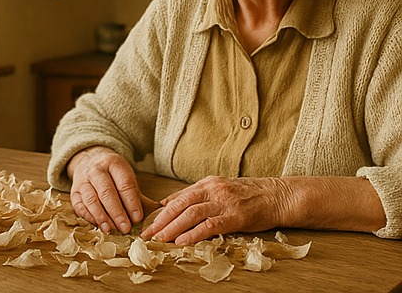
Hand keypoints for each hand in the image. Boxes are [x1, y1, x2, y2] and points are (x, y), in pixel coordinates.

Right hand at [68, 147, 160, 234]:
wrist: (89, 159)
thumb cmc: (113, 174)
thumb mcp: (126, 176)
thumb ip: (135, 195)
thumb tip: (153, 217)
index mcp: (113, 163)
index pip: (124, 183)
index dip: (132, 202)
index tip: (138, 218)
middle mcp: (96, 169)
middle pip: (106, 192)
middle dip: (117, 212)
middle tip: (126, 228)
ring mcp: (83, 179)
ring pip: (91, 198)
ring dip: (101, 216)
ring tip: (110, 229)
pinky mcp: (74, 190)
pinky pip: (79, 204)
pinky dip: (88, 216)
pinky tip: (98, 225)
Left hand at [141, 175, 290, 244]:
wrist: (275, 195)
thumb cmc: (247, 195)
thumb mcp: (218, 189)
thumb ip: (194, 196)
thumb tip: (167, 202)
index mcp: (205, 184)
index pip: (178, 198)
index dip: (161, 212)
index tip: (148, 223)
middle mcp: (211, 190)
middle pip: (181, 205)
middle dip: (162, 220)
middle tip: (148, 234)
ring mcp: (223, 202)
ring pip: (192, 214)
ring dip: (174, 228)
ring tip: (161, 239)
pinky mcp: (234, 216)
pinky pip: (210, 225)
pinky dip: (194, 233)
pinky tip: (183, 241)